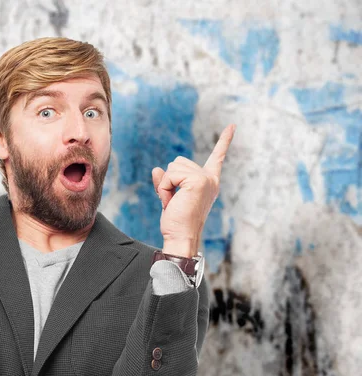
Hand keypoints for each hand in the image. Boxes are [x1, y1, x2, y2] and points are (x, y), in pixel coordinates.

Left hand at [152, 124, 235, 252]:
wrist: (181, 237)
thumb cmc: (177, 222)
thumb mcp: (170, 198)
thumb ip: (166, 182)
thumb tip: (156, 169)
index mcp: (209, 182)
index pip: (217, 158)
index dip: (224, 141)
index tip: (232, 126)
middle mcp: (210, 179)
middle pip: (178, 162)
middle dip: (169, 181)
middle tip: (175, 202)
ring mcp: (205, 179)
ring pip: (173, 168)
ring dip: (166, 185)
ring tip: (174, 203)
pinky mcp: (197, 181)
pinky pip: (169, 176)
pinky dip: (165, 188)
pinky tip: (172, 202)